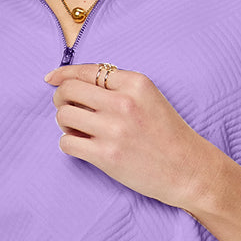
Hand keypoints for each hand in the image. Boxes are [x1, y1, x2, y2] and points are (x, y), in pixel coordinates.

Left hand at [43, 63, 216, 209]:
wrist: (189, 170)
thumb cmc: (168, 135)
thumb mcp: (150, 98)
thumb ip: (118, 88)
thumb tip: (73, 82)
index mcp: (135, 83)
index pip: (86, 70)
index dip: (63, 73)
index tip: (51, 78)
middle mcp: (123, 102)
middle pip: (68, 90)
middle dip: (61, 99)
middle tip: (69, 110)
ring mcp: (114, 130)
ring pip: (63, 115)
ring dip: (65, 123)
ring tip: (80, 131)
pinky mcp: (106, 156)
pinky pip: (67, 142)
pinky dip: (69, 143)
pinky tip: (83, 146)